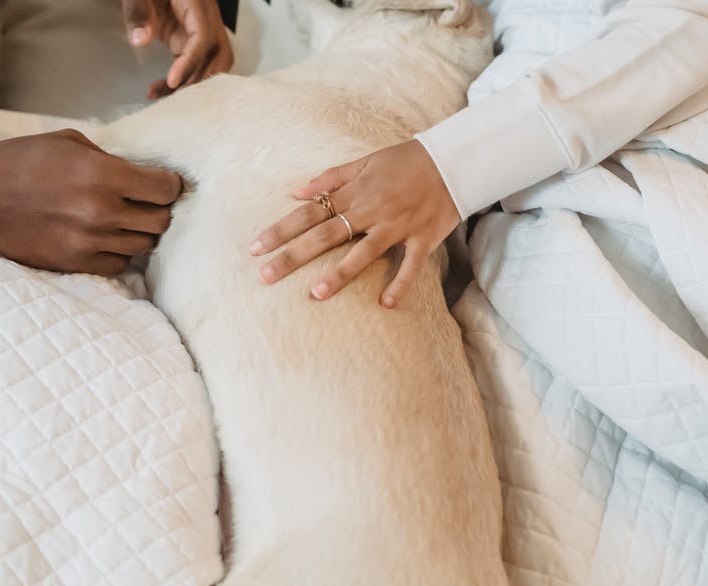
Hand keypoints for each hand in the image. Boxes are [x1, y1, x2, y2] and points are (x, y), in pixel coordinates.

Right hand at [0, 129, 181, 275]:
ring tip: (123, 219)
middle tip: (146, 202)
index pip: (164, 190)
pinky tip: (106, 237)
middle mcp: (100, 212)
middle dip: (158, 209)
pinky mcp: (75, 263)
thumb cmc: (23, 160)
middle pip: (160, 221)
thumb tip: (143, 174)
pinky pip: (118, 265)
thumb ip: (112, 160)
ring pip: (142, 246)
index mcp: (102, 175)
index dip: (170, 185)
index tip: (165, 183)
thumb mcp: (70, 143)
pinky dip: (119, 252)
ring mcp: (88, 242)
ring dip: (138, 232)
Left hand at [121, 0, 233, 97]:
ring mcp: (199, 30)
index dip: (191, 62)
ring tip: (164, 96)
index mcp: (196, 2)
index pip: (203, 37)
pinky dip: (181, 80)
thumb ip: (138, 11)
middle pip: (219, 54)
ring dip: (192, 84)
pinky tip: (159, 90)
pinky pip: (194, 65)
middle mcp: (205, 17)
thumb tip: (141, 40)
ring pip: (211, 64)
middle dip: (200, 79)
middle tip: (176, 96)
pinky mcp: (188, 39)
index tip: (173, 81)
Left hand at [249, 140, 459, 308]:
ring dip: (340, 273)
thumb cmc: (406, 161)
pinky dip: (399, 284)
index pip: (308, 214)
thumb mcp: (366, 161)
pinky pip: (410, 265)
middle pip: (325, 235)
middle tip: (265, 277)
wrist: (452, 160)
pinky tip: (385, 304)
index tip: (255, 248)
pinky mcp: (422, 239)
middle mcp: (371, 210)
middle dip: (293, 256)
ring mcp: (397, 226)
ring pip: (364, 252)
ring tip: (316, 294)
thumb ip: (331, 177)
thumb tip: (296, 192)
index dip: (280, 230)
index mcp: (354, 192)